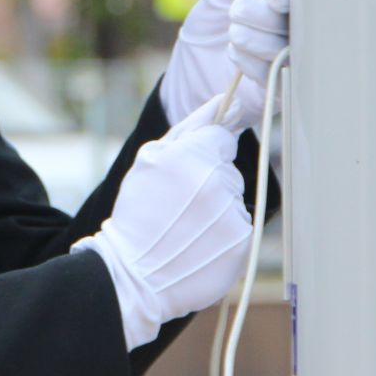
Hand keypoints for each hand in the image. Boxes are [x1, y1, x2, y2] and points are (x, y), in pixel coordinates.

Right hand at [73, 96, 252, 349]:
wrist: (133, 275)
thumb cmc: (137, 212)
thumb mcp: (151, 159)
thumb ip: (192, 126)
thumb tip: (225, 101)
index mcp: (193, 155)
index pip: (222, 136)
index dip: (201, 153)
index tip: (185, 173)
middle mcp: (218, 183)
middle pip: (229, 169)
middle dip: (209, 180)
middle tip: (179, 205)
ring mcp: (232, 215)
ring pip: (235, 197)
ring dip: (217, 207)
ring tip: (186, 227)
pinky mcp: (242, 244)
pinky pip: (241, 225)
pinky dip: (224, 233)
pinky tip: (198, 243)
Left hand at [161, 0, 290, 129]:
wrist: (188, 70)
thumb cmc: (208, 28)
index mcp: (281, 7)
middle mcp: (290, 34)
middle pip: (295, 24)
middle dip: (265, 16)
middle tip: (237, 11)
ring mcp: (287, 62)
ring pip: (286, 49)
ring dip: (256, 38)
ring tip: (233, 33)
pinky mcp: (278, 90)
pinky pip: (275, 77)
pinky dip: (253, 63)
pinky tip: (234, 54)